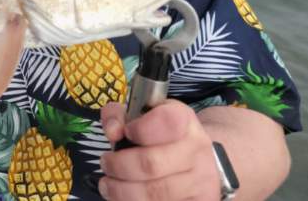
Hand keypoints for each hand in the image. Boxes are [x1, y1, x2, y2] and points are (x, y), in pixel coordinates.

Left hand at [98, 100, 221, 199]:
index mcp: (183, 120)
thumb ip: (118, 115)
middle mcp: (197, 150)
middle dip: (119, 166)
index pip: (166, 122)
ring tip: (108, 185)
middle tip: (106, 163)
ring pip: (156, 193)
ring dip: (122, 191)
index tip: (124, 133)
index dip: (139, 129)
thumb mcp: (141, 114)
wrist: (198, 159)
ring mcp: (202, 180)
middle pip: (152, 163)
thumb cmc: (161, 133)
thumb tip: (112, 131)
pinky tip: (124, 198)